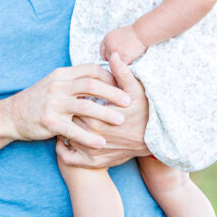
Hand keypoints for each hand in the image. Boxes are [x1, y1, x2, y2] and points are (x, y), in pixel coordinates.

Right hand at [8, 64, 130, 149]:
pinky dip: (89, 137)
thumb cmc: (39, 100)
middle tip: (129, 102)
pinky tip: (101, 143)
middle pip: (91, 85)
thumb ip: (75, 81)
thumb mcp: (55, 83)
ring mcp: (53, 103)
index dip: (109, 77)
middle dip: (113, 93)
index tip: (123, 86)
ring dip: (106, 113)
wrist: (11, 115)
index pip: (91, 70)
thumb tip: (101, 78)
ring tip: (121, 120)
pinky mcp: (49, 121)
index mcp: (62, 74)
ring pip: (85, 106)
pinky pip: (73, 130)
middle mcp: (58, 86)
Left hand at [56, 53, 148, 168]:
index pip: (74, 104)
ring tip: (66, 119)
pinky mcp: (91, 163)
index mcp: (96, 117)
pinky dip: (63, 150)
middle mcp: (90, 136)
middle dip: (68, 112)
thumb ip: (122, 73)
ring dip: (64, 128)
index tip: (77, 93)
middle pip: (68, 119)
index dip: (75, 97)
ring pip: (66, 137)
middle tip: (68, 106)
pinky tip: (66, 139)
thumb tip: (114, 54)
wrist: (153, 141)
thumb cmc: (144, 113)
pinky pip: (68, 158)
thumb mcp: (136, 91)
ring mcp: (90, 151)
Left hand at [100, 26, 146, 64]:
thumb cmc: (133, 33)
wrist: (141, 33)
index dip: (107, 55)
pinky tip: (132, 57)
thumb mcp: (118, 34)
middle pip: (108, 58)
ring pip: (115, 63)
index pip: (102, 51)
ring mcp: (115, 52)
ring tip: (129, 54)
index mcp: (107, 38)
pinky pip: (122, 65)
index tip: (112, 58)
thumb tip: (111, 53)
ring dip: (121, 61)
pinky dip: (127, 63)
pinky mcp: (122, 58)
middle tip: (124, 55)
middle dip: (115, 59)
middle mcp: (109, 45)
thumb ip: (112, 42)